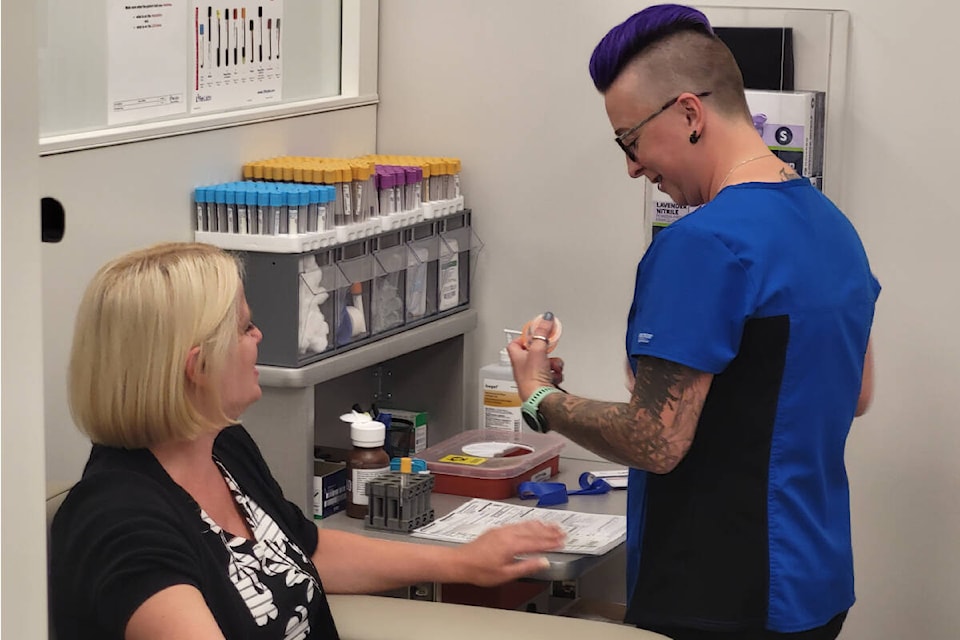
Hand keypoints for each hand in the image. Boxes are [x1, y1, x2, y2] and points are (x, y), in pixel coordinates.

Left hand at [451, 521, 565, 585]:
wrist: (460, 562)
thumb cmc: (480, 571)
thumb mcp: (506, 574)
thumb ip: (526, 567)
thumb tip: (543, 562)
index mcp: (511, 545)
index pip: (537, 542)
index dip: (551, 542)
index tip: (562, 542)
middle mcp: (508, 534)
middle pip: (533, 531)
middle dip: (549, 531)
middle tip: (562, 532)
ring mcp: (502, 530)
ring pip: (526, 525)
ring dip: (541, 525)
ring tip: (552, 525)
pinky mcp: (497, 530)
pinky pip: (518, 524)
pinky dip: (529, 524)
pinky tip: (532, 524)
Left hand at [507, 311, 560, 399]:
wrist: (541, 400)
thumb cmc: (532, 380)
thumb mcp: (538, 350)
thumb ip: (542, 333)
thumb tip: (546, 318)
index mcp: (516, 358)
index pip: (516, 343)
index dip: (526, 337)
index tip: (536, 332)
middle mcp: (523, 368)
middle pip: (535, 352)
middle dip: (546, 351)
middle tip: (548, 351)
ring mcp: (533, 376)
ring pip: (546, 362)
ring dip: (553, 363)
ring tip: (553, 367)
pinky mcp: (543, 384)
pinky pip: (552, 373)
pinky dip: (556, 373)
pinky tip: (555, 376)